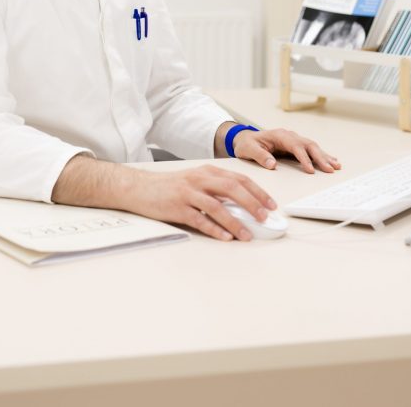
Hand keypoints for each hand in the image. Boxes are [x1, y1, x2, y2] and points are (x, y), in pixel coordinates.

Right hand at [133, 164, 277, 241]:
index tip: (270, 204)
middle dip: (252, 203)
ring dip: (235, 221)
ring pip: (217, 206)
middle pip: (231, 189)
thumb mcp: (195, 181)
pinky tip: (225, 237)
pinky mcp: (177, 207)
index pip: (238, 179)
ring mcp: (188, 193)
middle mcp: (199, 179)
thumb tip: (242, 206)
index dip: (257, 191)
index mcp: (207, 171)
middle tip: (265, 217)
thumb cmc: (170, 186)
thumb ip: (216, 189)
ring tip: (247, 234)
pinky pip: (199, 219)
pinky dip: (214, 229)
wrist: (140, 188)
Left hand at [232, 127, 340, 173]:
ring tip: (336, 166)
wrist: (244, 139)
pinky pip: (310, 150)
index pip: (295, 146)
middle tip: (330, 169)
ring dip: (324, 156)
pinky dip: (321, 155)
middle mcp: (289, 136)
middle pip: (308, 145)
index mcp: (279, 135)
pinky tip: (331, 160)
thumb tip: (272, 164)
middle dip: (320, 157)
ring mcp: (293, 140)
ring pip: (312, 147)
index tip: (310, 170)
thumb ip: (260, 155)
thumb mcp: (248, 149)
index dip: (304, 158)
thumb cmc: (246, 143)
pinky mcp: (294, 146)